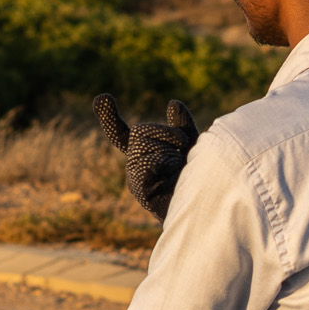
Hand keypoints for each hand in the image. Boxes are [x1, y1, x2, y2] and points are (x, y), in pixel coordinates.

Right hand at [92, 94, 198, 220]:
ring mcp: (134, 179)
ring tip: (180, 167)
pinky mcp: (140, 190)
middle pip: (139, 131)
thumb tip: (173, 103)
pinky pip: (147, 160)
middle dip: (166, 132)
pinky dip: (164, 160)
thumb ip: (182, 127)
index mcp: (144, 156)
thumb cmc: (199, 182)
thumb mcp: (193, 148)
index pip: (121, 134)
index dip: (109, 117)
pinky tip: (173, 173)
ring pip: (143, 144)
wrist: (206, 211)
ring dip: (170, 149)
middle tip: (184, 148)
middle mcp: (135, 166)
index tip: (102, 98)